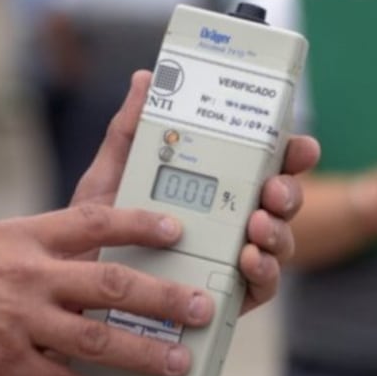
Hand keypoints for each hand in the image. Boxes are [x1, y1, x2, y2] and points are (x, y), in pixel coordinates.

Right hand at [0, 206, 213, 375]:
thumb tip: (99, 247)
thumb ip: (45, 244)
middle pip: (110, 284)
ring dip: (143, 353)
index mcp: (27, 238)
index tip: (178, 230)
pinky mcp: (5, 365)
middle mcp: (30, 277)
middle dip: (163, 297)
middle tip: (201, 307)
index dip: (140, 223)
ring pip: (96, 339)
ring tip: (180, 362)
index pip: (95, 222)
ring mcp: (19, 323)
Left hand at [71, 71, 320, 314]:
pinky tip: (247, 260)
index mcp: (220, 184)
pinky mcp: (232, 296)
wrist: (76, 290)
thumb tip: (145, 78)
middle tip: (273, 189)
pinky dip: (264, 271)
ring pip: (281, 240)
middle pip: (283, 199)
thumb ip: (130, 130)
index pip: (269, 163)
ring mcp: (239, 257)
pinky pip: (264, 285)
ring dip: (278, 230)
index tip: (300, 147)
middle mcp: (237, 218)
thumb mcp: (111, 175)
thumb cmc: (100, 230)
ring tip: (257, 225)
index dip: (293, 152)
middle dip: (289, 191)